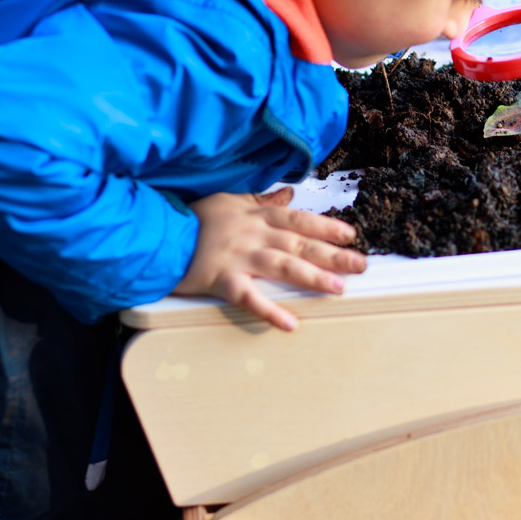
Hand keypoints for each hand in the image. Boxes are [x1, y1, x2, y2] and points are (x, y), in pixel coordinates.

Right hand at [176, 187, 365, 330]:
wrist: (160, 235)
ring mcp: (239, 258)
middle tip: (360, 265)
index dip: (326, 227)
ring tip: (338, 288)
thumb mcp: (230, 200)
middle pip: (299, 244)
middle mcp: (253, 235)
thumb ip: (261, 199)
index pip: (298, 220)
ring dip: (313, 277)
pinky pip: (250, 298)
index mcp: (256, 215)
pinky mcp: (222, 280)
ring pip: (283, 266)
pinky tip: (290, 324)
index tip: (351, 235)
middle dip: (332, 254)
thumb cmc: (195, 218)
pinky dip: (270, 311)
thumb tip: (288, 195)